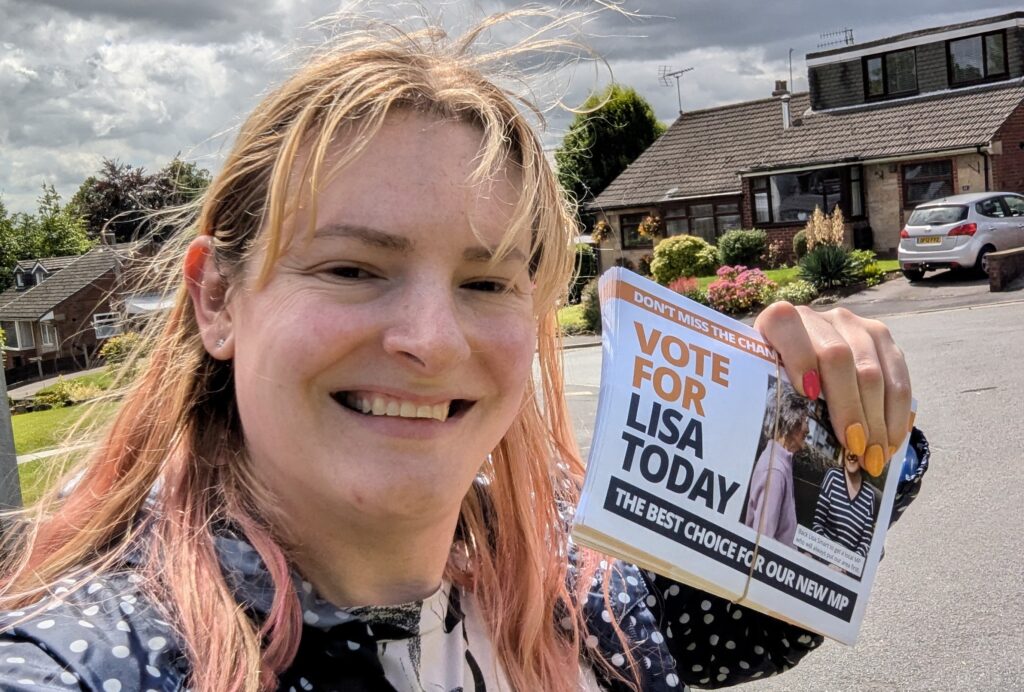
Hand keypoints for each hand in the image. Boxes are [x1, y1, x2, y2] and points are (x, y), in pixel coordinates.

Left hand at [753, 303, 911, 476]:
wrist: (798, 365)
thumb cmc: (775, 386)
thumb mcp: (762, 389)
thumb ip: (767, 401)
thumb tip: (771, 448)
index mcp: (777, 323)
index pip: (786, 324)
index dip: (798, 357)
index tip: (808, 396)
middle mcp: (816, 317)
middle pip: (838, 357)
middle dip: (848, 408)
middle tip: (854, 449)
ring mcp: (852, 325)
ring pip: (871, 370)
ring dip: (876, 420)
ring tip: (874, 456)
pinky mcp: (880, 337)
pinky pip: (898, 376)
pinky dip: (896, 414)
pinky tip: (890, 442)